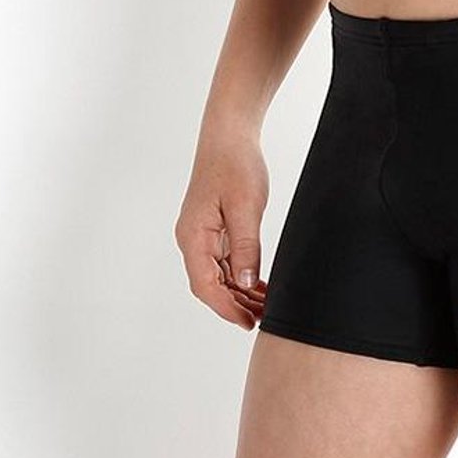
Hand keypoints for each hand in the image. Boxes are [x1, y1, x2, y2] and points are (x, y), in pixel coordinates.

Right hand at [174, 130, 270, 328]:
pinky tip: (258, 284)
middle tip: (263, 318)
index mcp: (193, 236)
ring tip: (265, 305)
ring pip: (218, 275)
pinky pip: (224, 260)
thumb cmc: (235, 164)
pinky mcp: (212, 228)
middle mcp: (192, 239)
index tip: (248, 322)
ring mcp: (201, 234)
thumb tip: (245, 283)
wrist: (229, 135)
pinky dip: (240, 275)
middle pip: (210, 284)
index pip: (205, 285)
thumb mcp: (245, 207)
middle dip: (235, 304)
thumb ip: (246, 247)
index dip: (227, 308)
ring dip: (239, 292)